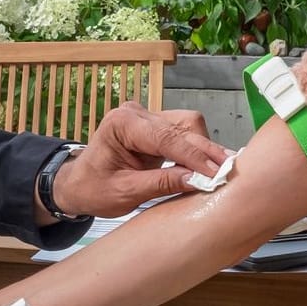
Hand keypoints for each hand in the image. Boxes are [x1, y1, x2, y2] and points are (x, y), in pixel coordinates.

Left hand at [51, 103, 227, 217]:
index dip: (194, 156)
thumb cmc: (93, 189)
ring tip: (220, 173)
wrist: (78, 185)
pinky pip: (185, 134)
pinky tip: (208, 169)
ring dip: (204, 150)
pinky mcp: (157, 127)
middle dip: (206, 151)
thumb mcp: (124, 193)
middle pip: (184, 125)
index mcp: (122, 123)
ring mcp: (148, 118)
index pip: (167, 136)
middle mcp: (137, 113)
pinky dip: (197, 152)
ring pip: (189, 126)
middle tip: (228, 173)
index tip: (217, 173)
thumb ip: (161, 184)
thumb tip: (198, 180)